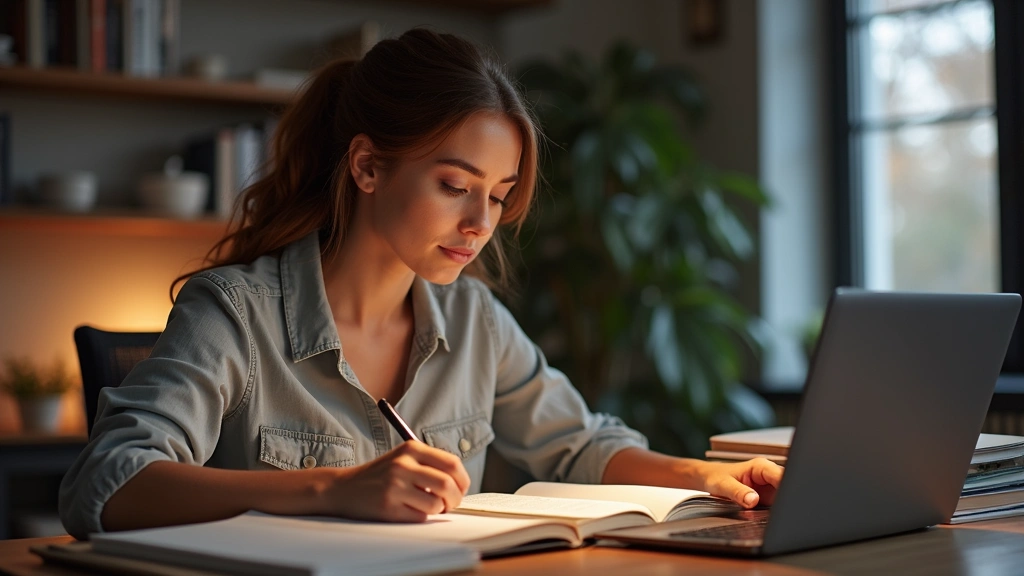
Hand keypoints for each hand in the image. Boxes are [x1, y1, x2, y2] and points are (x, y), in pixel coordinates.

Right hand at [316, 441, 470, 521]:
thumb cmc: (381, 475)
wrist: (344, 488)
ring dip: (438, 510)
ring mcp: (395, 486)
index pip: (452, 463)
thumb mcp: (404, 457)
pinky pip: (420, 516)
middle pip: (447, 484)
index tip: (461, 488)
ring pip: (436, 504)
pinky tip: (411, 510)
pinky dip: (422, 516)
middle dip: (455, 498)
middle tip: (451, 503)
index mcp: (411, 449)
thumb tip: (461, 482)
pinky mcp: (389, 507)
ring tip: (429, 506)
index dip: (463, 480)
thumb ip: (431, 464)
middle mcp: (403, 465)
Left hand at [694, 458, 782, 508]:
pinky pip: (778, 505)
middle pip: (788, 487)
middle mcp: (768, 475)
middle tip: (781, 512)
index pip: (782, 475)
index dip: (788, 488)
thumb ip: (737, 492)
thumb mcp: (722, 485)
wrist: (709, 478)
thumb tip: (753, 500)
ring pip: (785, 497)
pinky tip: (773, 517)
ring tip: (775, 515)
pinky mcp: (768, 497)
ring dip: (783, 507)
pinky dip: (777, 511)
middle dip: (788, 499)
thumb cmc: (715, 477)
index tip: (786, 502)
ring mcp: (770, 487)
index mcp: (760, 467)